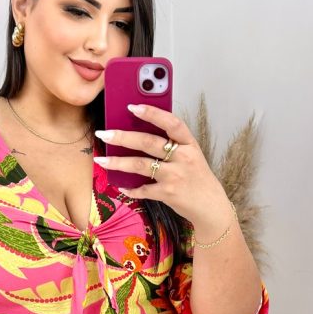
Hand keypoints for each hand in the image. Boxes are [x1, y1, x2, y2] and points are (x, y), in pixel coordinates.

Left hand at [94, 103, 228, 226]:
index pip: (172, 123)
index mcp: (190, 144)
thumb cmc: (197, 178)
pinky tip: (121, 186)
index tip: (132, 106)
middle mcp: (184, 157)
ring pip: (141, 164)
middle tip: (104, 133)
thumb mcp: (191, 156)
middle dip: (123, 137)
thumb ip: (172, 146)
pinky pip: (143, 189)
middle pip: (149, 142)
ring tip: (101, 160)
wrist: (211, 207)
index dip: (152, 113)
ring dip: (118, 162)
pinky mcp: (168, 193)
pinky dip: (131, 189)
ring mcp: (175, 176)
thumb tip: (140, 135)